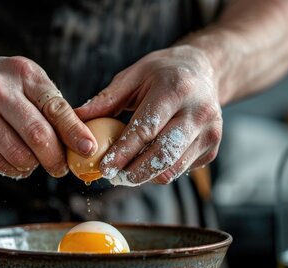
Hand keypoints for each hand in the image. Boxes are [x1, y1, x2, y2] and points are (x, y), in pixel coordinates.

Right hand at [0, 56, 96, 178]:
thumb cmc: (6, 88)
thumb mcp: (31, 84)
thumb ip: (55, 109)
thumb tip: (83, 144)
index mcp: (24, 73)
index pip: (55, 108)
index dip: (75, 132)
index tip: (88, 149)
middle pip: (37, 135)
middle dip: (55, 158)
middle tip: (61, 168)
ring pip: (17, 154)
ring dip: (33, 165)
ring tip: (36, 162)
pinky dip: (14, 169)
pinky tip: (18, 163)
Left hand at [76, 45, 221, 185]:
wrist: (205, 71)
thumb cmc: (162, 73)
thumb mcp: (133, 76)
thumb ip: (105, 99)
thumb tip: (75, 118)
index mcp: (176, 90)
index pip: (146, 129)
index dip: (123, 152)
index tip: (104, 168)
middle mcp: (198, 112)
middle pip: (162, 155)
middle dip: (133, 172)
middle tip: (113, 177)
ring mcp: (210, 133)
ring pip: (172, 169)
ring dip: (145, 176)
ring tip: (126, 171)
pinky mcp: (212, 148)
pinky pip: (180, 170)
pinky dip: (160, 171)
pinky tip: (148, 161)